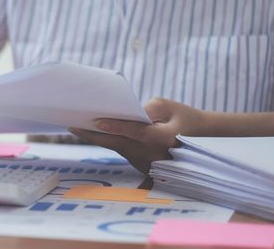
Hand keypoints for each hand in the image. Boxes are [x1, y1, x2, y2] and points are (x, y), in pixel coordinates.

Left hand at [68, 97, 206, 173]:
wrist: (200, 140)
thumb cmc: (182, 117)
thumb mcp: (168, 107)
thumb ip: (147, 109)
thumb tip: (124, 113)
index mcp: (165, 138)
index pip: (138, 132)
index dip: (118, 127)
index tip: (97, 122)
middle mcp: (155, 154)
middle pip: (120, 144)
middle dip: (95, 135)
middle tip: (73, 126)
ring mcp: (149, 163)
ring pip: (118, 148)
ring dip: (98, 139)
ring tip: (76, 126)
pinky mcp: (143, 166)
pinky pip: (122, 152)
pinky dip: (109, 142)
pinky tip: (92, 133)